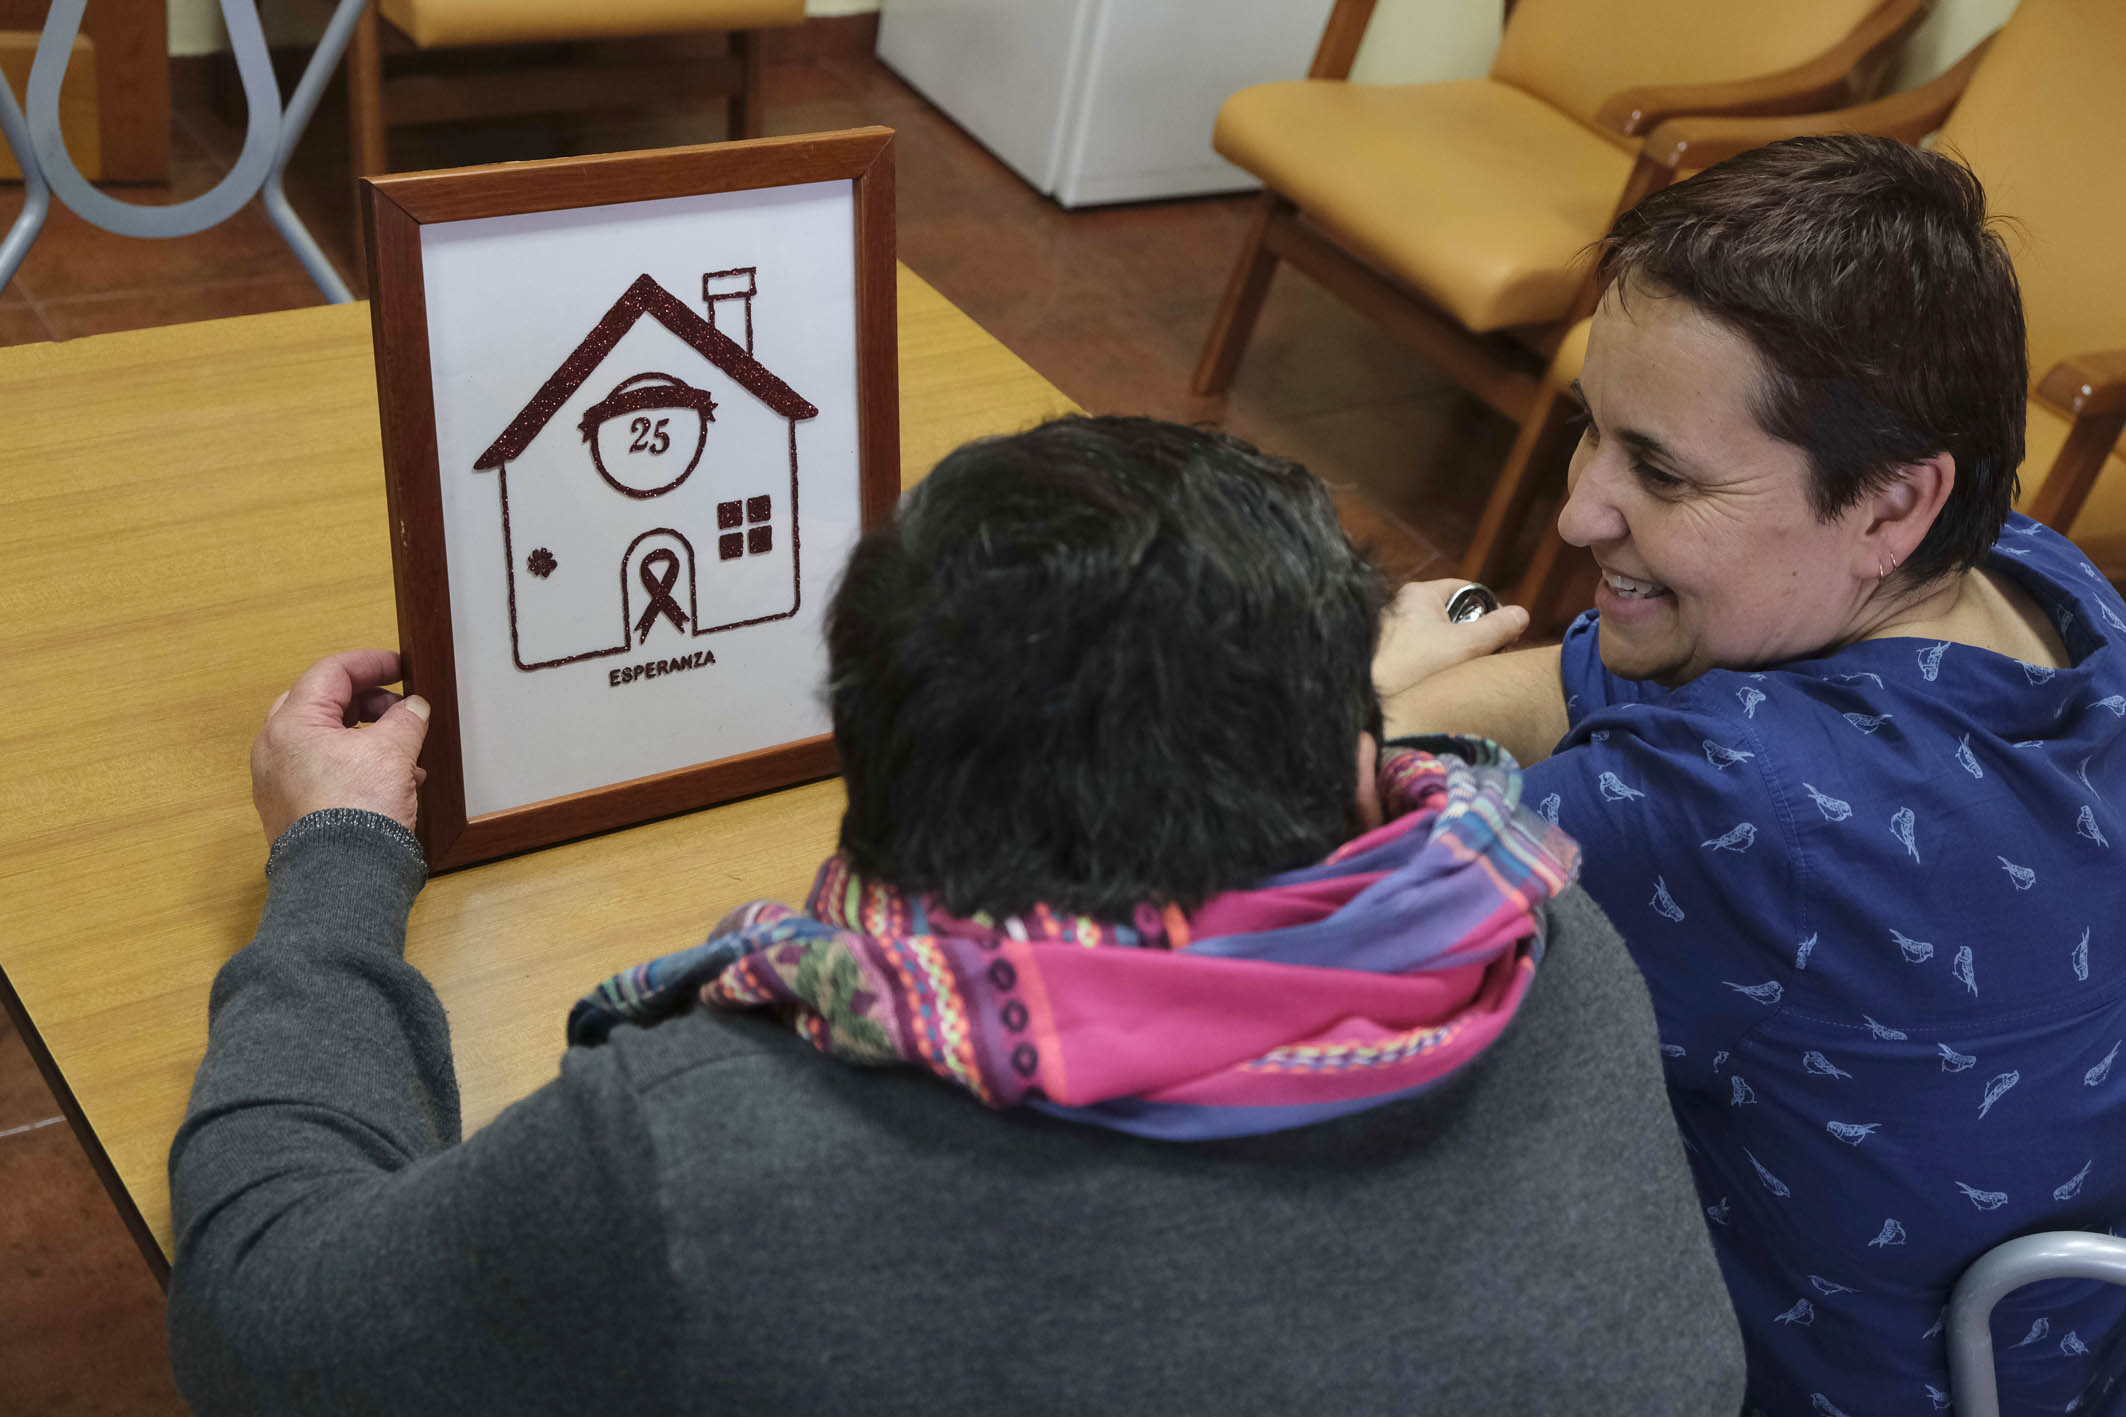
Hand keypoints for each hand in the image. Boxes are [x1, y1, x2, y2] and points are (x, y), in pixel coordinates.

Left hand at [250, 650, 430, 841]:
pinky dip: (355, 766)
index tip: (401, 666)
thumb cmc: (357, 811)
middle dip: (366, 703)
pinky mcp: (289, 810)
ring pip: (323, 741)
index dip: (371, 663)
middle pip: (322, 705)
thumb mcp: (393, 753)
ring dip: (366, 738)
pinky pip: (322, 772)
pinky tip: (391, 783)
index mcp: (291, 724)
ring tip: (405, 752)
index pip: (330, 673)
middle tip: (399, 710)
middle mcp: (274, 750)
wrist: (341, 879)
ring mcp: (277, 782)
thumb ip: (406, 721)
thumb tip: (414, 708)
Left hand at [1373, 579, 1530, 699]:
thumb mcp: (1463, 645)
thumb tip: (1522, 614)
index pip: (1466, 588)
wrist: (1365, 698)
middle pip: (1454, 615)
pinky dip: (1438, 667)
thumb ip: (1497, 629)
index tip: (1503, 632)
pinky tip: (1443, 685)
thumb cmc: (1410, 666)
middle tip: (1487, 658)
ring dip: (1458, 655)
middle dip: (1475, 636)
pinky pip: (1425, 655)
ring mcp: (1395, 634)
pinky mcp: (1389, 658)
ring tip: (1464, 675)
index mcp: (1419, 594)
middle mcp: (1403, 609)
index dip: (1489, 608)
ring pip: (1440, 638)